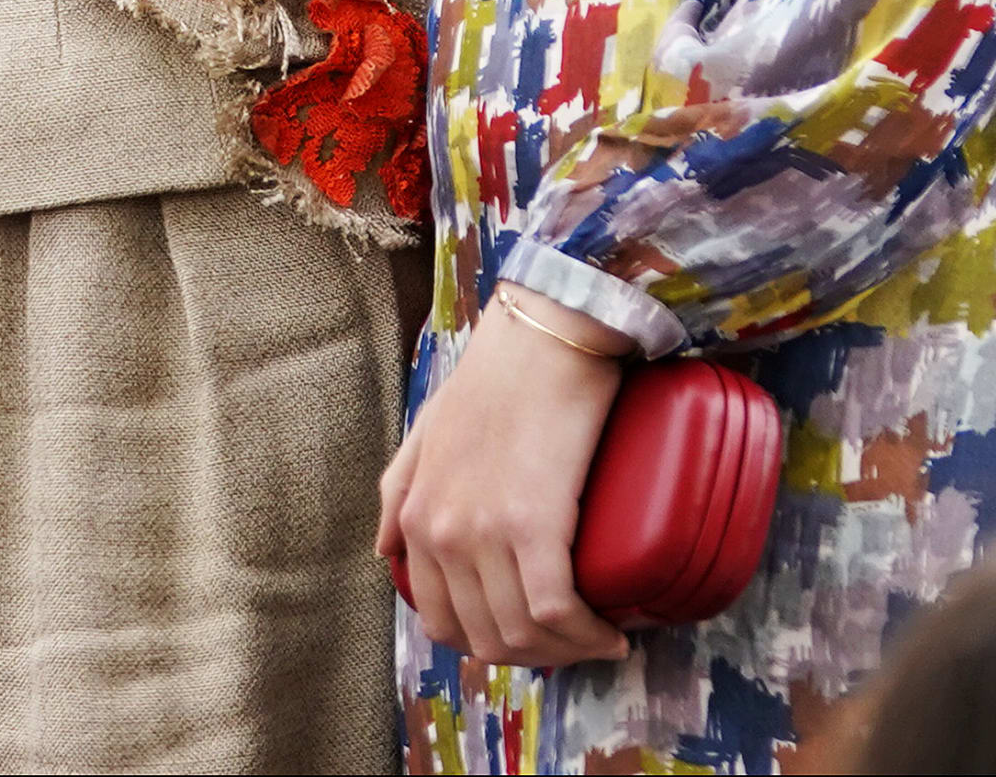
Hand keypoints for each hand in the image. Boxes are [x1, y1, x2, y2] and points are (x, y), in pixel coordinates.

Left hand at [377, 285, 629, 672]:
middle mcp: (442, 532)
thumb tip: (384, 549)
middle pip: (485, 639)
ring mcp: (483, 531)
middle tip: (574, 642)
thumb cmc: (496, 379)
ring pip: (522, 635)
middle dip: (535, 656)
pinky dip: (588, 634)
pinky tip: (611, 631)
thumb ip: (400, 490)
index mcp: (416, 517)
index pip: (441, 620)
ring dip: (567, 651)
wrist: (543, 338)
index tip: (533, 636)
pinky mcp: (533, 526)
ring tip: (597, 636)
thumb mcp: (428, 432)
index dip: (491, 643)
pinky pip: (555, 612)